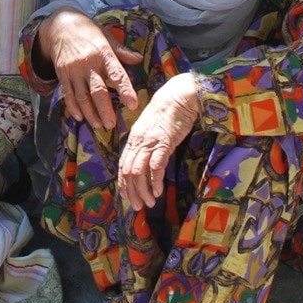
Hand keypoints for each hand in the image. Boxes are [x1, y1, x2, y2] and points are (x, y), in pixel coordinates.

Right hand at [37, 8, 141, 128]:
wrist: (60, 25)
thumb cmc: (88, 31)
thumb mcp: (106, 35)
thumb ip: (121, 51)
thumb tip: (139, 59)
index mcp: (103, 54)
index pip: (117, 74)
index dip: (125, 90)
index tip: (132, 104)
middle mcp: (88, 64)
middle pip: (97, 90)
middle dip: (104, 109)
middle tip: (111, 124)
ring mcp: (74, 71)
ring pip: (82, 96)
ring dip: (90, 113)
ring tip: (98, 125)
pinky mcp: (62, 74)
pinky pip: (67, 94)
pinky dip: (73, 107)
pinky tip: (79, 117)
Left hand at [118, 72, 199, 209]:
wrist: (179, 95)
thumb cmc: (168, 112)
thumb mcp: (152, 129)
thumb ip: (146, 143)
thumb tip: (146, 161)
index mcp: (133, 139)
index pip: (123, 165)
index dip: (124, 184)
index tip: (128, 198)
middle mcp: (138, 141)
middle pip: (128, 172)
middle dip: (131, 192)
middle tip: (138, 207)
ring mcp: (150, 142)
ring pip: (138, 172)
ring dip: (143, 191)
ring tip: (149, 202)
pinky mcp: (163, 142)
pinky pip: (155, 166)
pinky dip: (155, 181)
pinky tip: (158, 191)